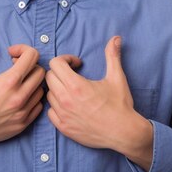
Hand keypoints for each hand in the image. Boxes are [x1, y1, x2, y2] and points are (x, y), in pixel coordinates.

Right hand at [0, 35, 44, 155]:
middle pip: (40, 72)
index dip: (23, 50)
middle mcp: (20, 96)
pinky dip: (32, 99)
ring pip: (41, 90)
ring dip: (32, 82)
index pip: (32, 56)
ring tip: (17, 83)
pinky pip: (38, 107)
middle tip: (15, 67)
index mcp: (9, 81)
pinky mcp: (23, 124)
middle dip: (29, 65)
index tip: (11, 54)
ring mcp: (23, 112)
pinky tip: (19, 97)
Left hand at [46, 36, 153, 170]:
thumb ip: (112, 55)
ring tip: (72, 90)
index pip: (55, 64)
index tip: (77, 64)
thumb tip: (116, 38)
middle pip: (49, 77)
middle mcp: (66, 100)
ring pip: (48, 94)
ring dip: (58, 89)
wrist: (123, 133)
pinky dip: (57, 106)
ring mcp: (63, 115)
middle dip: (60, 72)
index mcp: (76, 86)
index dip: (65, 60)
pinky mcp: (63, 128)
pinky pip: (50, 112)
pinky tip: (69, 105)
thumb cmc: (120, 105)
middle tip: (73, 75)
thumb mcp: (117, 77)